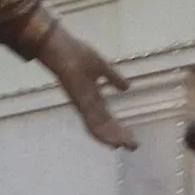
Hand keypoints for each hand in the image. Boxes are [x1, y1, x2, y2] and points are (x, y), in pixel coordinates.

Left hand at [36, 21, 136, 149]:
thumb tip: (127, 86)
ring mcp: (82, 105)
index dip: (118, 127)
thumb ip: (113, 78)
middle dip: (119, 136)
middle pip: (105, 125)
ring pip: (99, 128)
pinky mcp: (80, 103)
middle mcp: (87, 104)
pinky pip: (91, 122)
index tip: (130, 136)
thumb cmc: (77, 55)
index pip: (107, 117)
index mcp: (92, 96)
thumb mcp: (102, 67)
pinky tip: (113, 140)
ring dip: (113, 138)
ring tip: (127, 146)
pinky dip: (102, 133)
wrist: (61, 48)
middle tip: (134, 146)